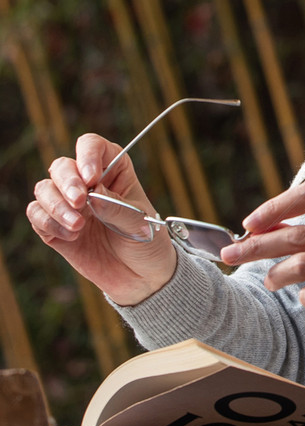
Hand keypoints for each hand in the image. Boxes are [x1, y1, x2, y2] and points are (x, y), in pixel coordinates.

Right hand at [27, 134, 177, 306]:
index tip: (91, 177)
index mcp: (113, 171)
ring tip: (79, 226)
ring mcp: (70, 206)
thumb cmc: (147, 243)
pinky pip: (37, 216)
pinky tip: (72, 236)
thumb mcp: (140, 223)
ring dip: (56, 206)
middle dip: (67, 182)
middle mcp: (87, 184)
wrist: (142, 278)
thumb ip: (116, 208)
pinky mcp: (56, 229)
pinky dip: (48, 223)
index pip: (93, 146)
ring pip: (44, 189)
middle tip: (80, 202)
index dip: (87, 155)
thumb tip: (92, 194)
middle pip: (62, 166)